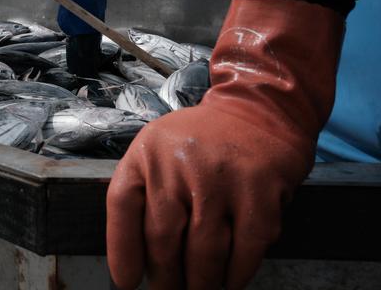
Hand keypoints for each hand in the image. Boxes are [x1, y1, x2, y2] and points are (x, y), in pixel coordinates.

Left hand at [106, 0, 343, 289]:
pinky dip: (237, 274)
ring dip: (201, 283)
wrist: (259, 108)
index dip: (122, 250)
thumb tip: (132, 256)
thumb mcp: (158, 149)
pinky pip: (245, 249)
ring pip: (204, 252)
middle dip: (165, 278)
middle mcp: (178, 162)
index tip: (127, 281)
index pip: (122, 206)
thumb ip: (142, 191)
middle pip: (162, 238)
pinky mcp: (258, 191)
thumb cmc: (203, 139)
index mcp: (147, 153)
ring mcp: (220, 177)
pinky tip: (230, 281)